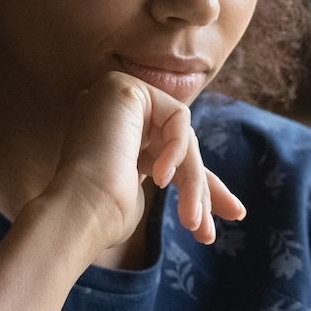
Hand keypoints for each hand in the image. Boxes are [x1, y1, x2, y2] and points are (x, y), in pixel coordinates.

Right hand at [37, 72, 247, 254]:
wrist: (78, 213)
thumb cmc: (102, 217)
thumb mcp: (145, 196)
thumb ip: (169, 177)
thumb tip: (206, 187)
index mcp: (114, 139)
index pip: (168, 155)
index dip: (199, 185)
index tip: (232, 214)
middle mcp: (113, 114)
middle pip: (178, 144)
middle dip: (203, 185)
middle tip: (222, 223)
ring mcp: (116, 97)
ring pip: (181, 136)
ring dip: (193, 180)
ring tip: (193, 221)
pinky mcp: (125, 87)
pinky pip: (178, 116)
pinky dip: (177, 150)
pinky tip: (161, 178)